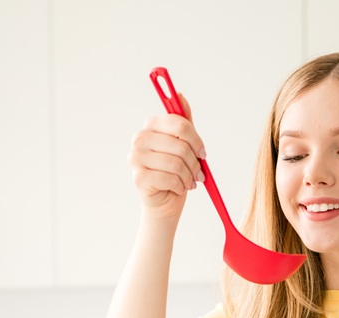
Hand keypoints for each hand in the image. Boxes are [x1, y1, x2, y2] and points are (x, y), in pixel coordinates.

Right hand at [128, 93, 206, 218]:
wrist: (163, 200)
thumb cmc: (174, 171)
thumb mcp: (182, 144)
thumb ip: (182, 121)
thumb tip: (180, 95)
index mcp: (151, 126)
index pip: (179, 124)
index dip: (196, 140)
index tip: (202, 153)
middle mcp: (140, 139)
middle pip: (180, 146)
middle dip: (195, 163)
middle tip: (198, 173)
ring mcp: (136, 158)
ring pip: (176, 164)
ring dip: (189, 176)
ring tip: (190, 181)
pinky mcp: (138, 178)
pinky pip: (170, 179)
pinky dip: (181, 186)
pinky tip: (179, 187)